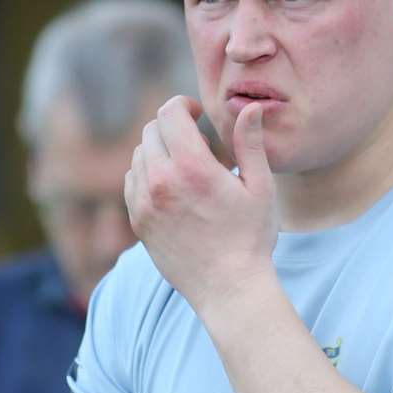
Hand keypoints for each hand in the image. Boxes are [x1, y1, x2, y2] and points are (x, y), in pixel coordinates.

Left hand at [125, 96, 277, 312]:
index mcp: (192, 167)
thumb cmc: (251, 238)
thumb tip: (251, 106)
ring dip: (159, 151)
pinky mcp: (139, 221)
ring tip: (186, 170)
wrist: (228, 287)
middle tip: (198, 145)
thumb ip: (249, 143)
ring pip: (139, 155)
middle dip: (173, 128)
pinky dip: (147, 175)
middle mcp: (161, 181)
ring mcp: (144, 203)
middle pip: (152, 130)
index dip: (183, 105)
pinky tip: (171, 189)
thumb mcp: (260, 188)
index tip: (197, 114)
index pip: (170, 113)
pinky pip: (132, 182)